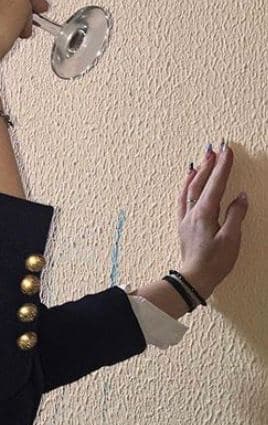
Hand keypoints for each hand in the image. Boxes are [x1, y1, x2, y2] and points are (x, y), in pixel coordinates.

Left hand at [177, 144, 248, 299]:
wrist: (194, 278)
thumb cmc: (214, 262)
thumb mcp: (231, 240)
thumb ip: (235, 215)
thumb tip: (241, 197)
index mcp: (205, 213)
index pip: (216, 183)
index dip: (223, 165)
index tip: (228, 150)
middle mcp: (192, 211)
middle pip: (201, 181)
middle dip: (210, 162)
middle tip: (216, 146)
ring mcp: (186, 217)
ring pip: (190, 187)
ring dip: (198, 171)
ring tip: (204, 156)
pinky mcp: (183, 223)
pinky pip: (183, 197)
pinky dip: (186, 185)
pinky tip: (189, 179)